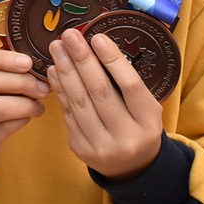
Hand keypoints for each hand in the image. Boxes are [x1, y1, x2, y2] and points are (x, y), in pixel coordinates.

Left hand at [48, 27, 162, 182]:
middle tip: (69, 35)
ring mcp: (101, 145)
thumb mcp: (146, 107)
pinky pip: (68, 114)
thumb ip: (127, 84)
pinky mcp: (80, 148)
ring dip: (66, 71)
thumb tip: (96, 47)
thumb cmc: (139, 126)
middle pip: (100, 92)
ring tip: (57, 47)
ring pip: (80, 102)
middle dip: (82, 60)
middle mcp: (126, 136)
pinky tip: (54, 70)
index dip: (113, 60)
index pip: (130, 86)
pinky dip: (60, 90)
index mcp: (148, 121)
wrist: (132, 167)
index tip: (97, 37)